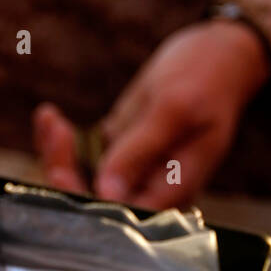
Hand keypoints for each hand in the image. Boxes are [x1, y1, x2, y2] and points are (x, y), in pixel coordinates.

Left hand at [33, 19, 270, 207]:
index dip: (84, 200)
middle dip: (63, 171)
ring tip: (49, 117)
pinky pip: (81, 160)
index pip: (118, 213)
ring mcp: (133, 175)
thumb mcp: (174, 108)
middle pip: (93, 202)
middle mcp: (151, 191)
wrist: (221, 56)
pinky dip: (62, 141)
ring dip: (57, 153)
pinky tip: (49, 116)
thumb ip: (141, 151)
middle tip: (53, 130)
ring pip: (81, 182)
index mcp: (172, 193)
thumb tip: (107, 190)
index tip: (59, 171)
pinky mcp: (119, 157)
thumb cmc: (208, 79)